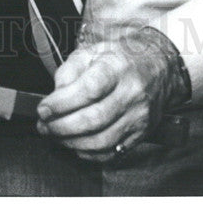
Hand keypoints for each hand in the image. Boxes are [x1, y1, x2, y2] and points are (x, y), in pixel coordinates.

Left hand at [35, 27, 189, 161]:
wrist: (159, 66)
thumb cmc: (121, 58)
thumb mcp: (93, 51)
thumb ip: (70, 70)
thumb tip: (55, 95)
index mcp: (118, 66)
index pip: (90, 89)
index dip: (62, 102)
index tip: (44, 108)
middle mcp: (132, 92)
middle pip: (94, 119)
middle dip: (62, 126)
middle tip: (44, 126)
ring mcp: (139, 116)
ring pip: (102, 140)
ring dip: (71, 142)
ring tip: (55, 135)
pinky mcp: (141, 133)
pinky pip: (111, 152)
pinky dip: (88, 153)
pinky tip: (75, 143)